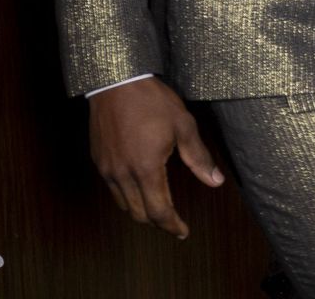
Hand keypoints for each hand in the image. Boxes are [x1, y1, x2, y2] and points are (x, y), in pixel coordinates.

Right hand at [88, 76, 224, 239]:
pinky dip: (128, 197)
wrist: (116, 84)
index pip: (159, 210)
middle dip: (158, 222)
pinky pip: (113, 190)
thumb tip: (215, 182)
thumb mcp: (183, 126)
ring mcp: (107, 169)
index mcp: (146, 168)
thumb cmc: (153, 102)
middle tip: (174, 224)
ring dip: (142, 211)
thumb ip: (198, 158)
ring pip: (124, 204)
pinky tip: (140, 189)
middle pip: (139, 214)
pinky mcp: (99, 161)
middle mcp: (122, 174)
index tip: (183, 232)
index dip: (172, 225)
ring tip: (159, 209)